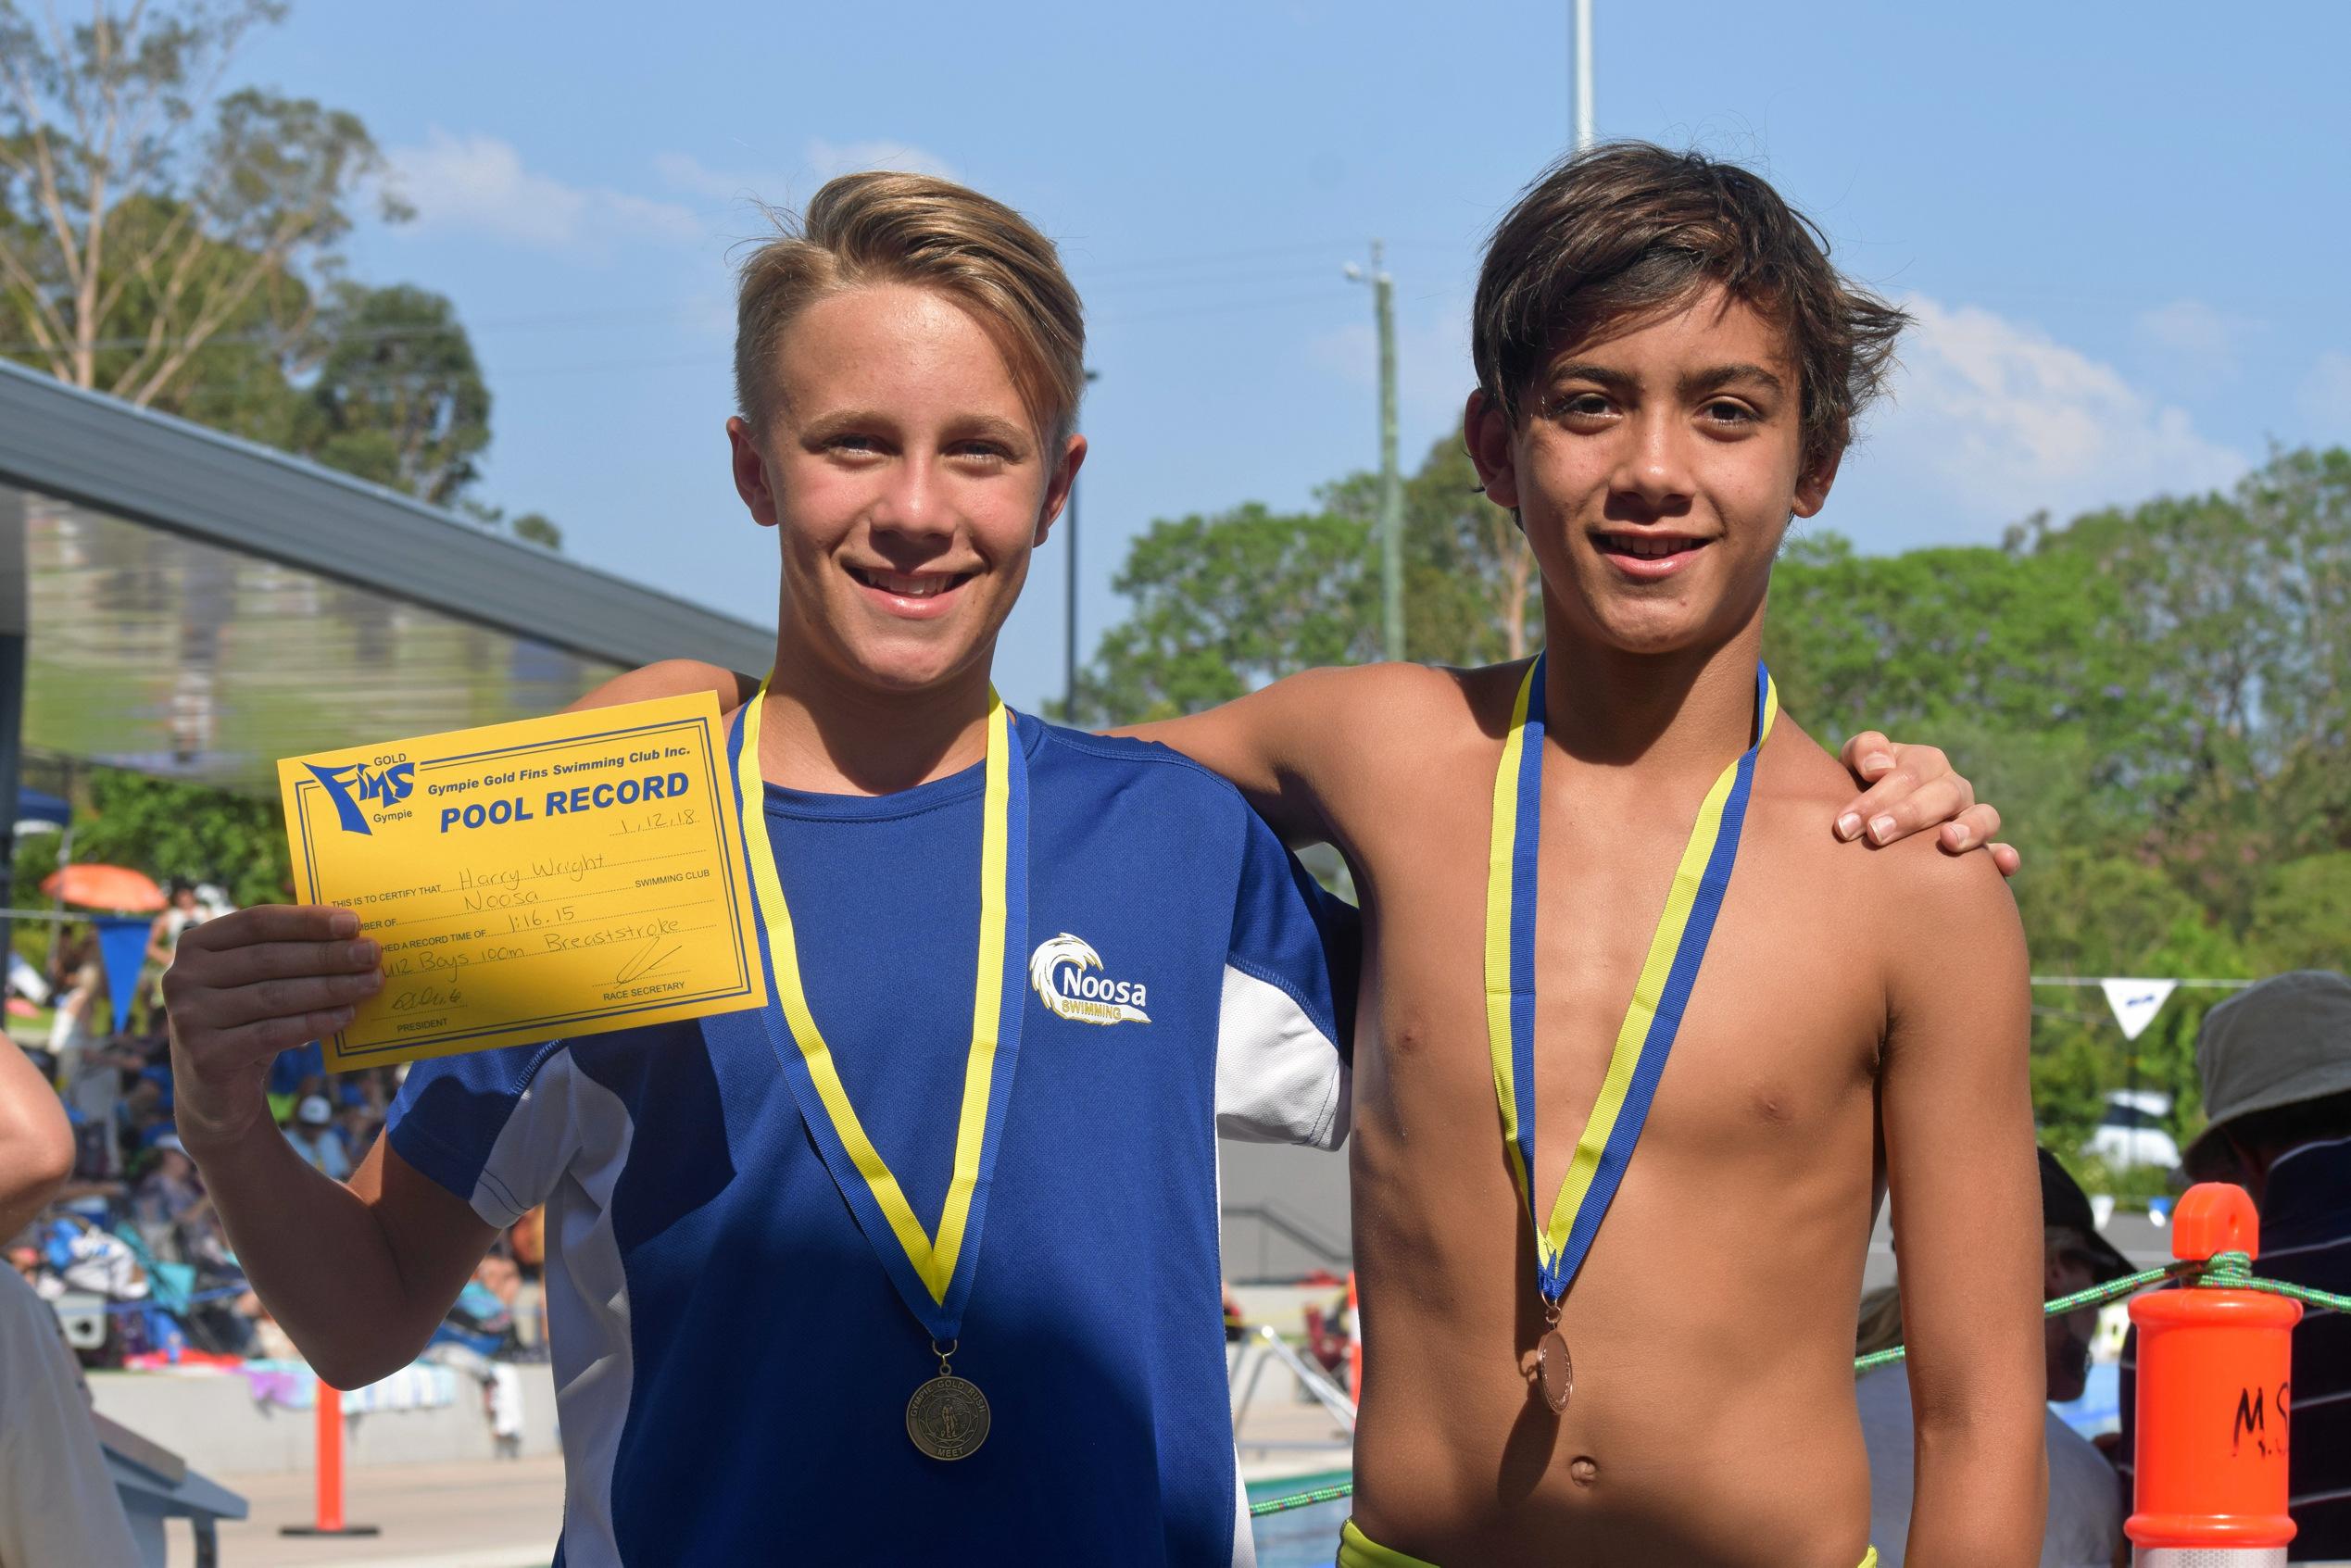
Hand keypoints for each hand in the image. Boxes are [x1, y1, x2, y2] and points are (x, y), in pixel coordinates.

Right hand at [163, 906, 382, 1148]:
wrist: (216, 1091)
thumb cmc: (247, 1021)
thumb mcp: (256, 981)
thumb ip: (287, 953)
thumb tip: (353, 936)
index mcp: (195, 944)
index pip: (257, 922)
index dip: (306, 920)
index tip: (353, 923)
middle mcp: (182, 977)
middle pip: (269, 959)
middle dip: (328, 955)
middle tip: (373, 955)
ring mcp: (188, 1018)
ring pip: (274, 996)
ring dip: (329, 988)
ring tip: (371, 983)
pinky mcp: (205, 1056)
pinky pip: (272, 1033)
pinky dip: (313, 1023)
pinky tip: (345, 1016)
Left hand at [1834, 733, 2019, 877]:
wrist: (1871, 818)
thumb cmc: (1860, 788)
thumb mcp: (1854, 762)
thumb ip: (1863, 751)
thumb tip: (1879, 767)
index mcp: (1925, 763)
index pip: (1905, 775)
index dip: (1875, 798)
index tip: (1845, 825)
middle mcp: (1952, 788)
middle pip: (1941, 794)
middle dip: (1908, 814)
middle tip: (1876, 834)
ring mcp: (1970, 817)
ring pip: (1983, 816)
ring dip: (1969, 827)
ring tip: (1948, 840)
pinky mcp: (1981, 849)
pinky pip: (2001, 850)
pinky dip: (2006, 855)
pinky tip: (2004, 864)